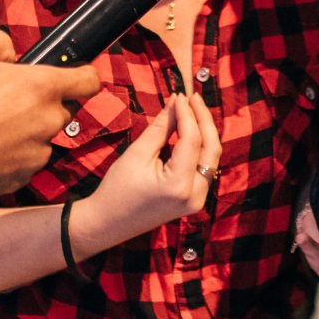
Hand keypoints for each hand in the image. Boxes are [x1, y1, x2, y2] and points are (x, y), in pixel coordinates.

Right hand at [0, 30, 98, 203]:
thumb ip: (0, 42)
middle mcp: (48, 122)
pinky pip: (24, 162)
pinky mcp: (22, 178)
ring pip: (42, 137)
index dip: (83, 75)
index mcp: (42, 88)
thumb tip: (12, 56)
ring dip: (25, 132)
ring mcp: (37, 154)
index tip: (74, 76)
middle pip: (62, 110)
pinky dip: (11, 156)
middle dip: (42, 105)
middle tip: (7, 101)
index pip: (89, 81)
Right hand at [72, 92, 220, 253]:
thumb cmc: (117, 189)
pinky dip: (200, 147)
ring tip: (192, 109)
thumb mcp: (138, 154)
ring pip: (211, 158)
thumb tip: (176, 101)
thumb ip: (161, 127)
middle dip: (203, 119)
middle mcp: (196, 195)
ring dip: (204, 132)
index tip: (180, 95)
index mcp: (179, 185)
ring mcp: (198, 200)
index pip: (192, 140)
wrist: (107, 223)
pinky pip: (204, 168)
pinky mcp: (194, 200)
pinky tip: (190, 130)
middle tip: (192, 97)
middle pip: (211, 148)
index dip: (188, 114)